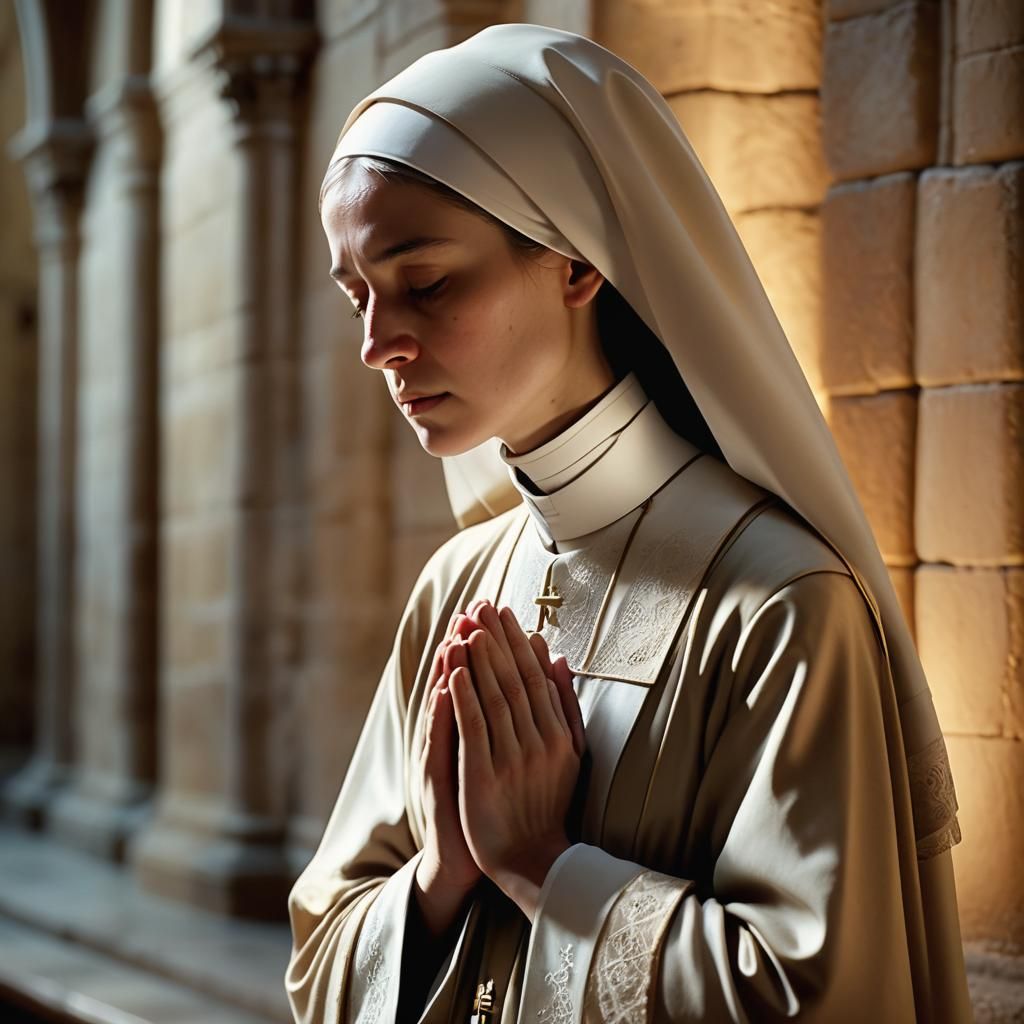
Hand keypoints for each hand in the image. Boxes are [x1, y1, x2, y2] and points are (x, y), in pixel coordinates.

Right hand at [414, 610, 482, 933]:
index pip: (477, 679)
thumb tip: (531, 679)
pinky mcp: (435, 779)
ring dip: (450, 669)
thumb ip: (508, 720)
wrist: (468, 858)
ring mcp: (440, 756)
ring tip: (456, 636)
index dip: (484, 645)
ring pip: (443, 706)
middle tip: (471, 610)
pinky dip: (442, 715)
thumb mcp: (499, 758)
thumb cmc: (490, 806)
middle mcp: (451, 738)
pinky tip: (447, 690)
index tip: (492, 610)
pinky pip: (438, 742)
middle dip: (466, 645)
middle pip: (457, 684)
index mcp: (472, 731)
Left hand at [448, 602, 583, 920]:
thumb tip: (559, 659)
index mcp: (557, 735)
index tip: (506, 614)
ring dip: (480, 662)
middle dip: (498, 642)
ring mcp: (511, 760)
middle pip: (515, 681)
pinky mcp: (483, 776)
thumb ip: (564, 706)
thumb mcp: (569, 752)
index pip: (535, 678)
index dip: (518, 644)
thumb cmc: (546, 802)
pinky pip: (474, 730)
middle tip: (483, 607)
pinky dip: (464, 699)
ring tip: (469, 629)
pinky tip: (455, 673)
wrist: (531, 858)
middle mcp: (538, 743)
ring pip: (494, 700)